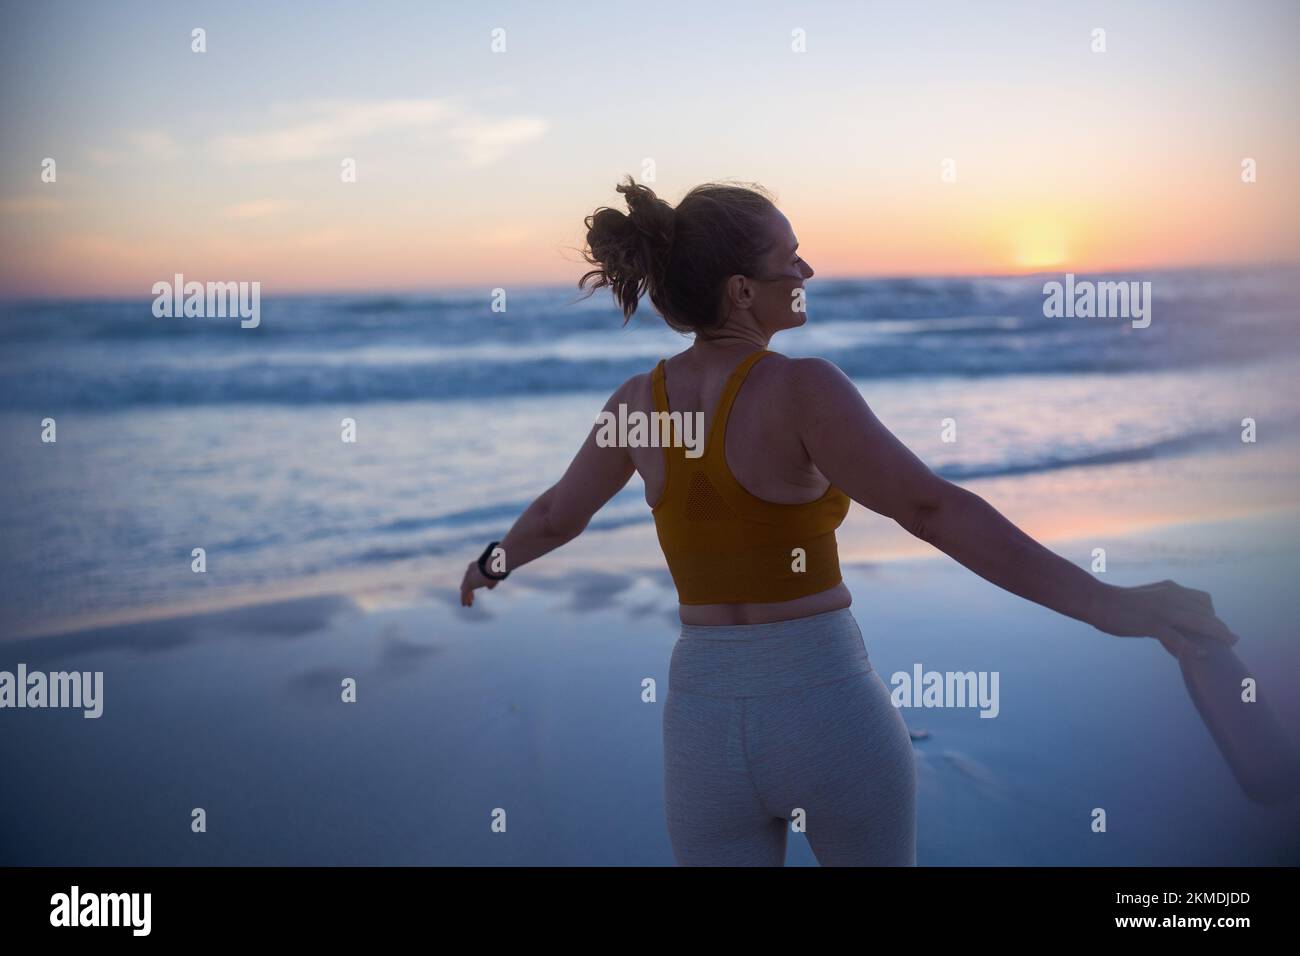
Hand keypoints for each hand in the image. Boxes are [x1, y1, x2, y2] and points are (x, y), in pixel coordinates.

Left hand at [459, 561, 499, 606]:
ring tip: (468, 604)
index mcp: (476, 566)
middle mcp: (470, 571)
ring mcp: (468, 578)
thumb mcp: (495, 576)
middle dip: (469, 590)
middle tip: (472, 597)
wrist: (492, 566)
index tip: (478, 586)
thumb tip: (488, 587)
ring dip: (467, 597)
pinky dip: (464, 599)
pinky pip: (464, 593)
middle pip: (467, 582)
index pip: (473, 575)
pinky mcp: (468, 584)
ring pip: (465, 589)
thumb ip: (491, 581)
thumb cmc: (496, 569)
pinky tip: (465, 605)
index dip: (475, 582)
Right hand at [1090, 580, 1239, 660]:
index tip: (1219, 628)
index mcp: (1169, 589)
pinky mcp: (1151, 624)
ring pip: (1197, 622)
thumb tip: (1173, 620)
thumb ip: (1163, 605)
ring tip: (1229, 644)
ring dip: (1216, 634)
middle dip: (1220, 626)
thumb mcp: (1147, 598)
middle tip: (1233, 639)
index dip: (1213, 614)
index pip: (1202, 599)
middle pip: (1204, 612)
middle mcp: (1170, 596)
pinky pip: (1176, 637)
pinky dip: (1191, 646)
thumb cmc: (1118, 602)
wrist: (1097, 600)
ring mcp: (1161, 610)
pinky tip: (1202, 654)